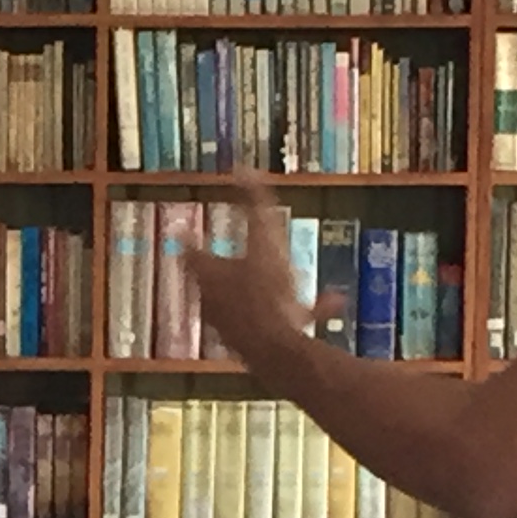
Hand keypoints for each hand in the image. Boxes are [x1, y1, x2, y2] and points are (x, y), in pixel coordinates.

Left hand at [189, 177, 311, 367]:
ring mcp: (231, 328)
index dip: (189, 239)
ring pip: (247, 304)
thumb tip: (242, 167)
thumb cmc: (266, 291)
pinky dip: (301, 311)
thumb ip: (255, 203)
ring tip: (289, 281)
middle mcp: (214, 303)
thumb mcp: (265, 238)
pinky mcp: (255, 348)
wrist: (277, 350)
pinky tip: (334, 302)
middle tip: (225, 258)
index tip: (181, 230)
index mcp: (210, 275)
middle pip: (211, 282)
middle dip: (222, 268)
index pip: (192, 252)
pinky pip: (278, 322)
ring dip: (267, 290)